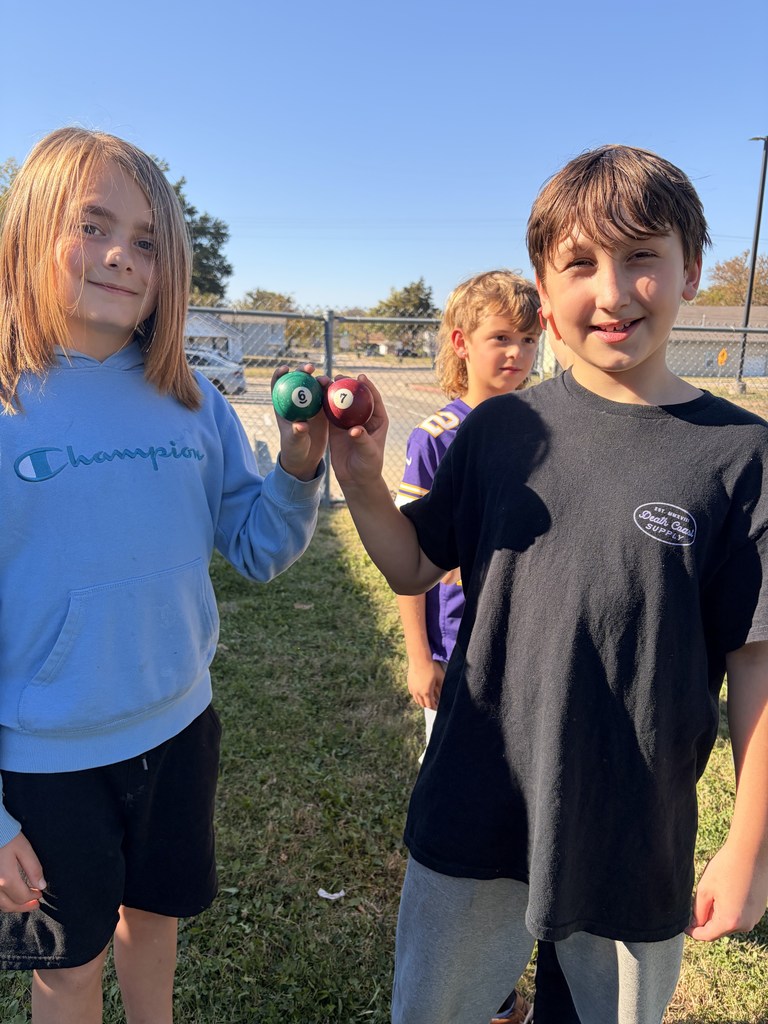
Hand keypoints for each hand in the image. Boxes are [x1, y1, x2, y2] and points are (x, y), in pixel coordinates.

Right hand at [0, 832, 45, 912]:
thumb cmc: (6, 836)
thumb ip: (33, 869)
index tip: (40, 894)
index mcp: (6, 879)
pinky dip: (2, 901)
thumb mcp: (24, 849)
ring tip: (24, 903)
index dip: (33, 897)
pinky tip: (10, 897)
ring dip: (12, 906)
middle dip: (23, 906)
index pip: (22, 897)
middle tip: (35, 904)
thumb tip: (41, 885)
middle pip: (9, 905)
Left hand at [272, 364, 329, 480]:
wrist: (307, 458)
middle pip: (299, 381)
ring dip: (320, 380)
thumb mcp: (295, 443)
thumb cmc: (296, 450)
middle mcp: (297, 403)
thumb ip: (297, 434)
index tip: (286, 369)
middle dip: (303, 371)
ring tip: (326, 380)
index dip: (280, 374)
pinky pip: (327, 398)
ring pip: (315, 387)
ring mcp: (311, 406)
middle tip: (310, 368)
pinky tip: (339, 389)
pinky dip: (332, 392)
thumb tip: (301, 425)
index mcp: (284, 407)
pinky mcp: (322, 411)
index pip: (278, 386)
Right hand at [327, 374, 387, 487]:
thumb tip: (354, 429)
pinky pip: (329, 413)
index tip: (360, 377)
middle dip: (347, 384)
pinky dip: (323, 405)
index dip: (368, 386)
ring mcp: (348, 422)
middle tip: (338, 377)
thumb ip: (362, 439)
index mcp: (378, 419)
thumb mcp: (369, 452)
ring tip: (323, 381)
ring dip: (332, 391)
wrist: (356, 479)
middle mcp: (363, 417)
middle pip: (355, 396)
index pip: (374, 398)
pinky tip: (314, 396)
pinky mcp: (336, 428)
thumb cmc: (368, 466)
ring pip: (341, 402)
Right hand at [407, 659, 445, 710]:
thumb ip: (441, 689)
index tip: (438, 707)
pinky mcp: (409, 684)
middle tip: (434, 704)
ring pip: (416, 700)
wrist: (419, 659)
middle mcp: (418, 693)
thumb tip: (442, 696)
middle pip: (422, 704)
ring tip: (427, 699)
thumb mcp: (439, 679)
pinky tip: (420, 692)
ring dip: (422, 701)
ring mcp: (412, 688)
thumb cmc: (431, 668)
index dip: (434, 708)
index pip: (430, 705)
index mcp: (426, 693)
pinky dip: (417, 695)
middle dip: (428, 705)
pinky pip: (413, 693)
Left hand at [686, 841, 767, 940]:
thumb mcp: (704, 890)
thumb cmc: (725, 868)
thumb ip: (698, 911)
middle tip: (699, 901)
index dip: (694, 933)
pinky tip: (728, 890)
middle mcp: (745, 924)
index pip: (708, 935)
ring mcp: (755, 917)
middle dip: (707, 920)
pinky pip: (741, 915)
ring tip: (716, 891)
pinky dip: (731, 909)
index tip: (685, 928)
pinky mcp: (759, 910)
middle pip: (719, 929)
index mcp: (730, 921)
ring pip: (730, 922)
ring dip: (720, 914)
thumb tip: (696, 924)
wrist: (750, 853)